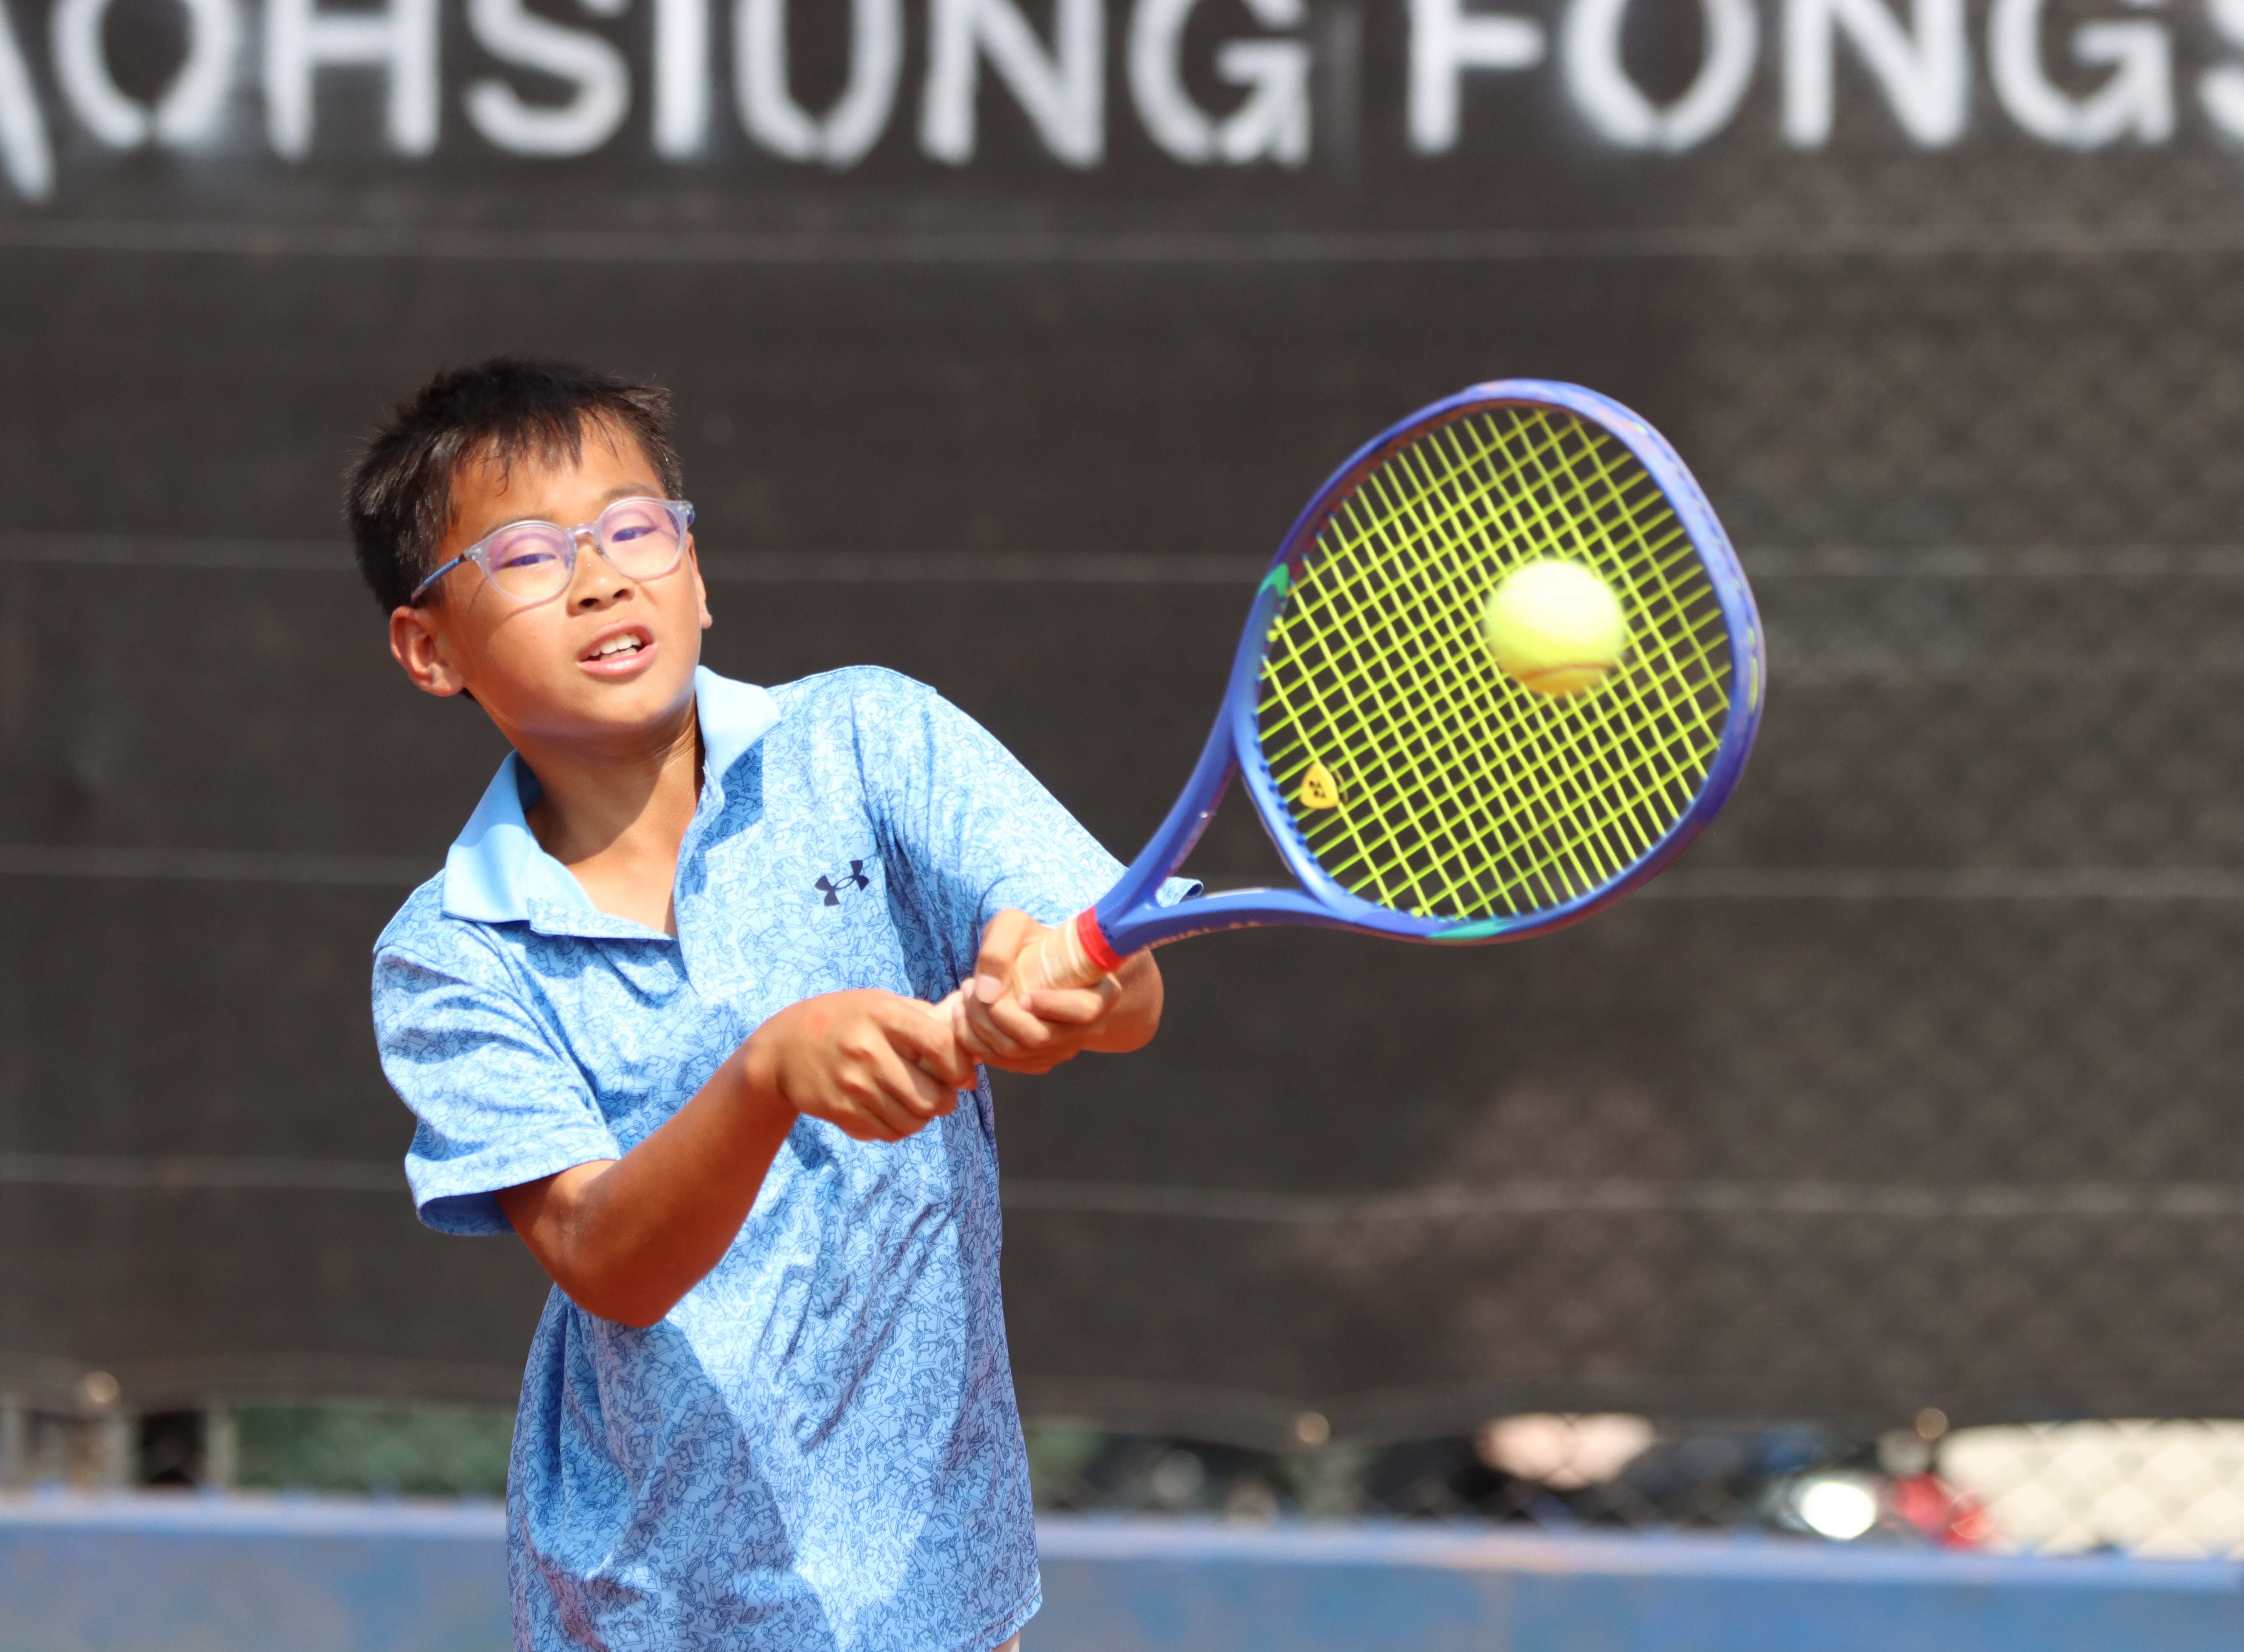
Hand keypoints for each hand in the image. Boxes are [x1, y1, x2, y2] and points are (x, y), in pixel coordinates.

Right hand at [739, 989, 975, 1141]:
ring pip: (912, 1121)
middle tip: (941, 1095)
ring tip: (916, 1103)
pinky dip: (898, 1128)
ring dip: (923, 1118)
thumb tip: (970, 1049)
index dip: (961, 1068)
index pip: (940, 1046)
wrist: (783, 1048)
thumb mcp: (880, 1002)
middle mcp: (867, 1050)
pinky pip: (887, 1133)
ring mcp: (852, 1084)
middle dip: (945, 1102)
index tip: (963, 1076)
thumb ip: (924, 1018)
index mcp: (883, 1016)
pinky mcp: (840, 1111)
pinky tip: (891, 1111)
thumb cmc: (845, 1020)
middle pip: (930, 1096)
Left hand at [953, 909, 1129, 1074]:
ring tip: (964, 996)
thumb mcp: (1015, 926)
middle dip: (996, 1015)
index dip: (1053, 1006)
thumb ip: (1000, 946)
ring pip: (1017, 1053)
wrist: (1033, 966)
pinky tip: (963, 1018)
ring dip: (979, 1027)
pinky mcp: (1037, 1060)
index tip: (1023, 994)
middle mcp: (1085, 1028)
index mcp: (1098, 992)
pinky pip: (1005, 1064)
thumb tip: (987, 991)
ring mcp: (1061, 1048)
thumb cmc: (1029, 942)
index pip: (1084, 1010)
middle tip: (971, 986)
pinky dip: (976, 1044)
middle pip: (1039, 1037)